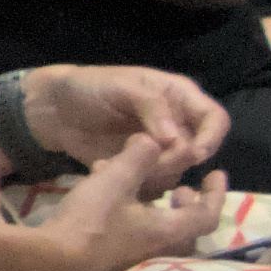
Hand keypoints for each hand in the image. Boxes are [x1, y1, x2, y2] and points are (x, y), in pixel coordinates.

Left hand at [15, 62, 223, 178]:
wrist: (55, 111)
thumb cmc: (89, 88)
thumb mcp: (120, 86)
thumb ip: (150, 106)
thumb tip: (174, 139)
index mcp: (179, 97)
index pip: (215, 119)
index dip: (211, 137)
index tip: (194, 154)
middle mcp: (178, 125)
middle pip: (198, 151)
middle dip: (175, 159)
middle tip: (143, 158)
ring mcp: (161, 149)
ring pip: (178, 171)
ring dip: (153, 173)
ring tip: (117, 161)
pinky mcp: (143, 168)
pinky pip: (155, 183)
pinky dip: (137, 182)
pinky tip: (109, 169)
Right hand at [28, 131, 223, 270]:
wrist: (54, 259)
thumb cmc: (92, 220)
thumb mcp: (116, 180)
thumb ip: (139, 157)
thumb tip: (154, 140)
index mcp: (169, 230)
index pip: (207, 214)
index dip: (216, 193)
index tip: (216, 173)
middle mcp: (159, 248)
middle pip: (188, 228)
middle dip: (189, 205)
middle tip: (183, 187)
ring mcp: (137, 256)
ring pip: (163, 232)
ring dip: (163, 211)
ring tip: (150, 192)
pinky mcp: (115, 258)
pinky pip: (141, 235)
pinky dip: (141, 218)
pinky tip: (118, 204)